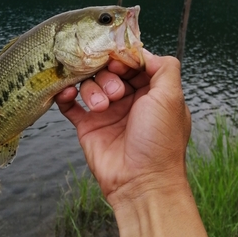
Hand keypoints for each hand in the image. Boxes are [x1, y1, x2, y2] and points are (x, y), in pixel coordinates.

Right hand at [55, 51, 190, 208]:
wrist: (140, 183)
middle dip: (109, 76)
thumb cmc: (159, 140)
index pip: (133, 63)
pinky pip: (71, 104)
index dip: (124, 58)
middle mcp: (129, 99)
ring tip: (101, 107)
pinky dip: (66, 95)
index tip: (118, 61)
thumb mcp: (172, 98)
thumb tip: (144, 53)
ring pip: (91, 84)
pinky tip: (67, 94)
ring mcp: (107, 112)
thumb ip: (165, 68)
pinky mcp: (88, 125)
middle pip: (110, 70)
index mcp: (151, 92)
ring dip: (92, 89)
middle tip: (116, 92)